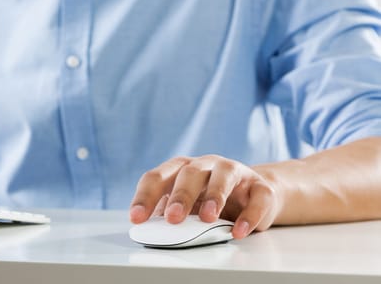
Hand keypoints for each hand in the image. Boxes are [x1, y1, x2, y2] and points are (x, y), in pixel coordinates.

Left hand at [129, 155, 281, 238]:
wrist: (253, 195)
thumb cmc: (210, 199)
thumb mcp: (187, 206)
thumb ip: (169, 214)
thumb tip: (150, 231)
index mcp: (181, 169)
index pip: (157, 177)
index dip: (145, 196)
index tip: (137, 218)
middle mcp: (206, 164)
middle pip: (189, 173)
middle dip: (180, 195)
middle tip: (172, 218)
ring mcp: (234, 171)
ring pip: (223, 175)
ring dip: (214, 196)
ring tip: (208, 218)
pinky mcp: (259, 186)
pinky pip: (257, 197)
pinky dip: (249, 215)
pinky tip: (239, 230)